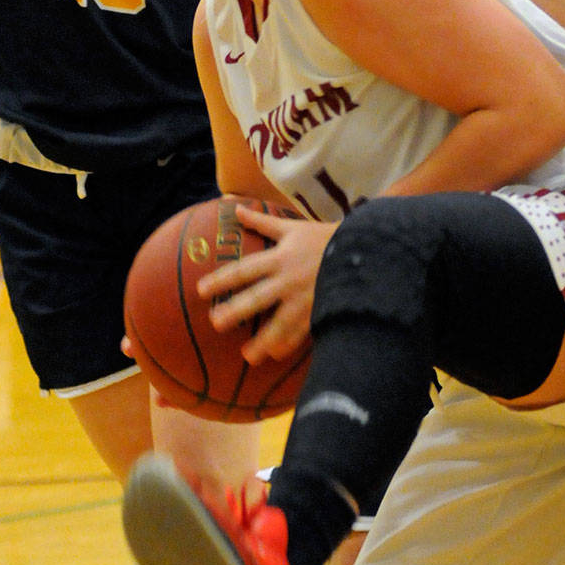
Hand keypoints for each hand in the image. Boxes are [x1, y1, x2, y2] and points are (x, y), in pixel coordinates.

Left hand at [196, 205, 336, 363]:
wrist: (363, 250)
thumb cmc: (324, 238)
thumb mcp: (293, 228)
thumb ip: (262, 222)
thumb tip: (235, 208)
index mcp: (279, 258)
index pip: (244, 270)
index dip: (221, 279)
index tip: (201, 290)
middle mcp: (288, 280)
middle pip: (257, 298)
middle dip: (236, 311)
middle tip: (215, 323)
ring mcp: (305, 300)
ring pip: (279, 323)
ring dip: (262, 341)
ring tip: (247, 356)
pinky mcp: (320, 312)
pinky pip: (302, 332)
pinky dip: (289, 344)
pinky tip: (276, 355)